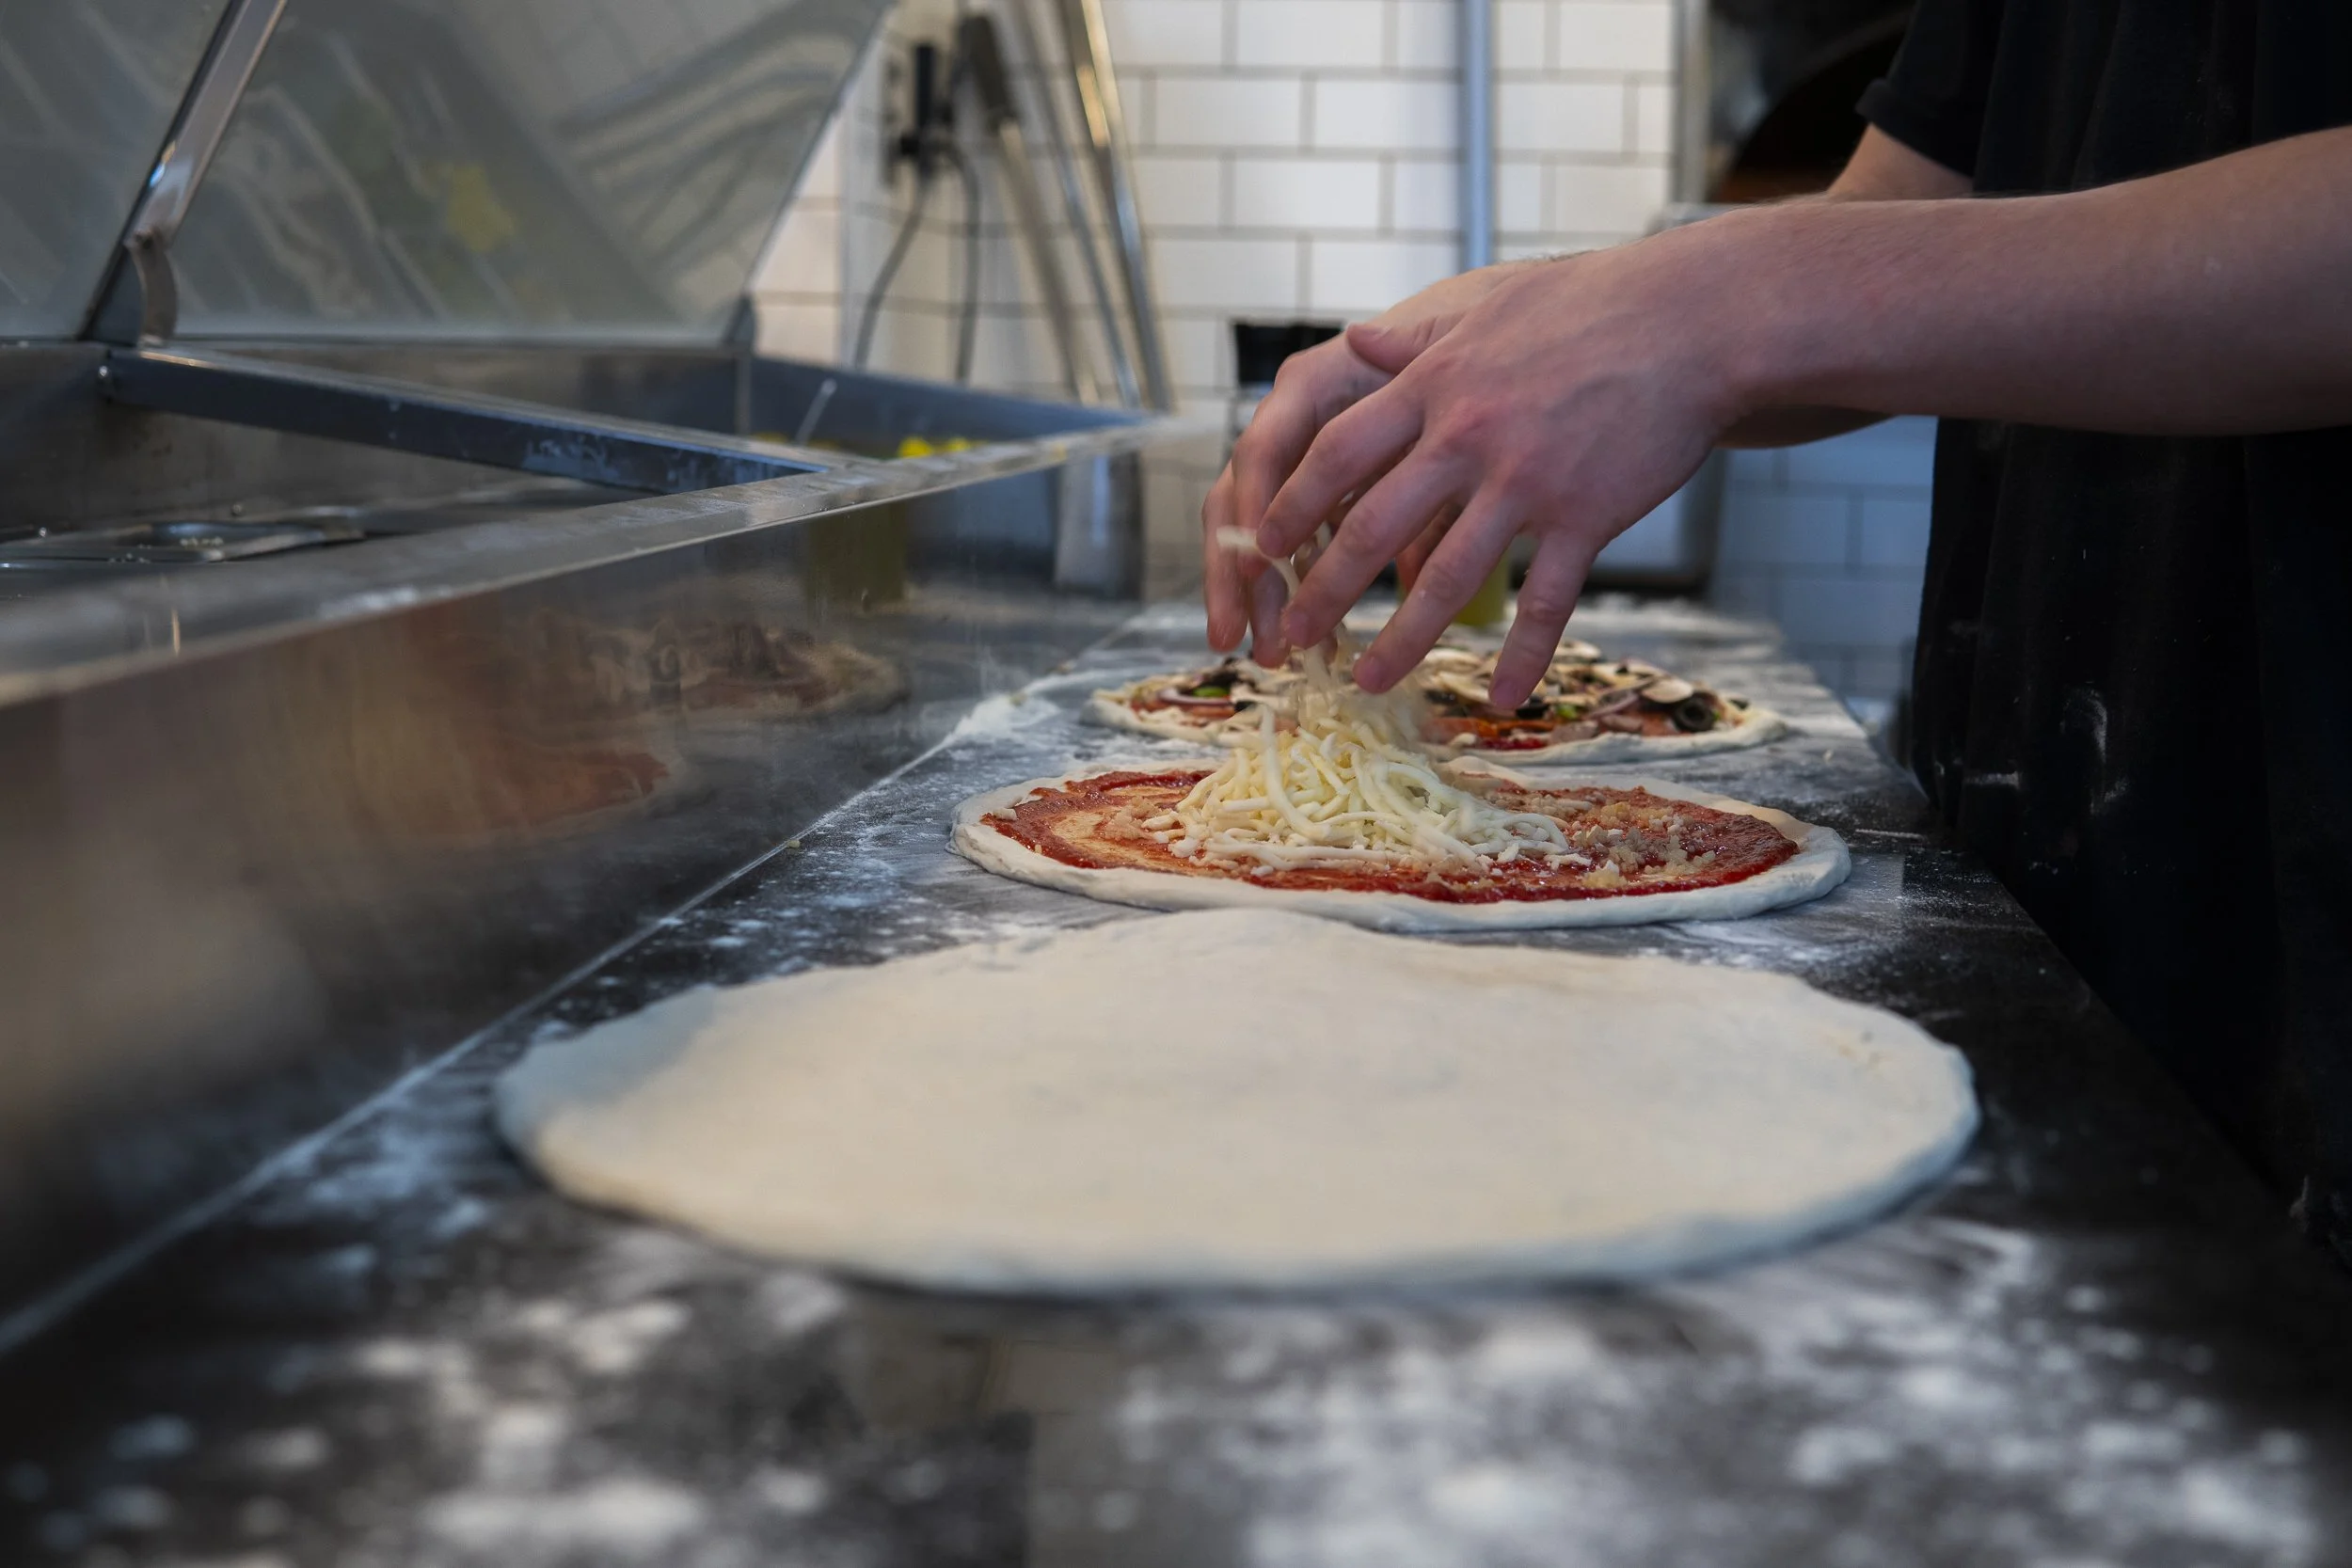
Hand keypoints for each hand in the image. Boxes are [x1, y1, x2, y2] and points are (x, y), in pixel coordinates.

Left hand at [1259, 227, 1744, 706]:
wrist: (1693, 323)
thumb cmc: (1589, 308)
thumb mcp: (1487, 310)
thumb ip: (1415, 339)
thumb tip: (1352, 343)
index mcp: (1435, 386)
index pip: (1339, 454)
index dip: (1294, 504)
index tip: (1261, 546)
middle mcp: (1469, 436)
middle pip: (1374, 526)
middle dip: (1324, 590)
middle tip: (1292, 636)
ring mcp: (1527, 481)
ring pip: (1447, 579)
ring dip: (1400, 640)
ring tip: (1366, 682)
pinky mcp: (1586, 516)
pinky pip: (1546, 602)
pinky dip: (1521, 658)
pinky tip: (1498, 700)